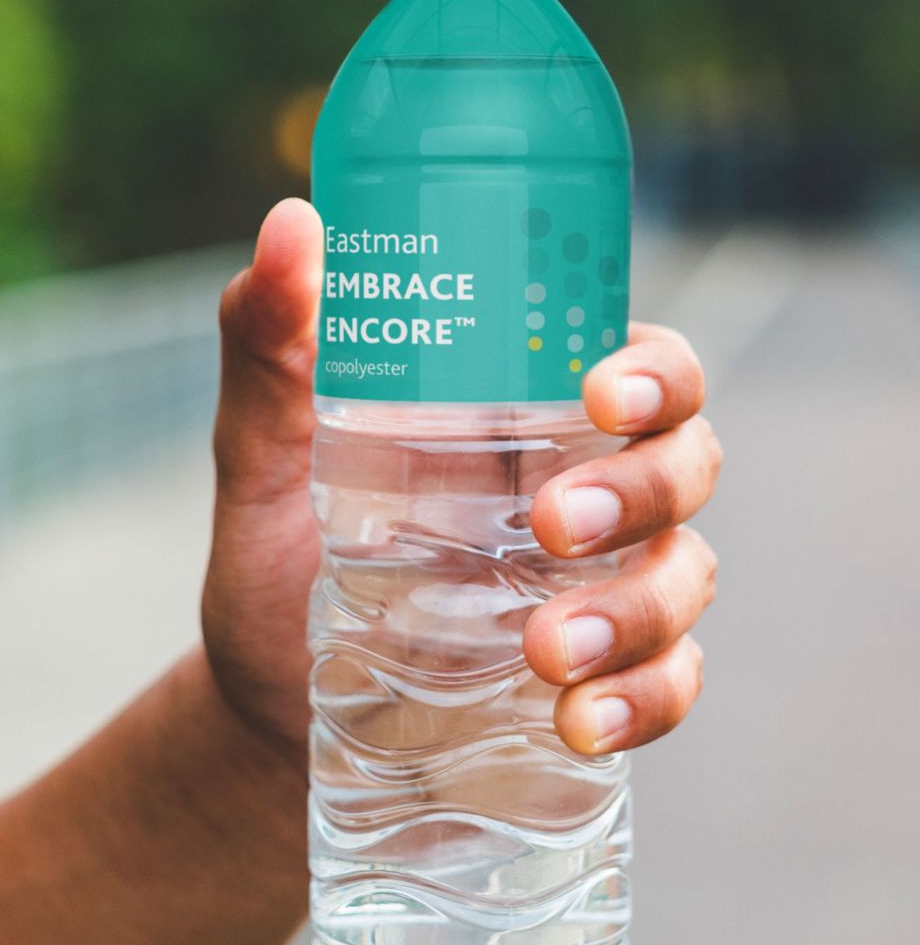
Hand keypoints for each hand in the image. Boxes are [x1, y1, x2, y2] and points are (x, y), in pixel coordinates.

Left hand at [200, 198, 719, 761]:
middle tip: (551, 523)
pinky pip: (670, 685)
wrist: (259, 712)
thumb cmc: (271, 567)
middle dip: (641, 490)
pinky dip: (643, 701)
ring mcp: (598, 590)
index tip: (600, 393)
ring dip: (637, 610)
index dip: (652, 371)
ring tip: (546, 652)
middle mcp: (578, 490)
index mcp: (518, 417)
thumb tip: (290, 223)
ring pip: (688, 573)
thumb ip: (267, 352)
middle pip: (684, 460)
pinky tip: (578, 721)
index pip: (636, 363)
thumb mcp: (256, 462)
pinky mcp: (597, 682)